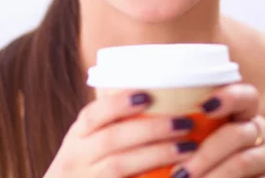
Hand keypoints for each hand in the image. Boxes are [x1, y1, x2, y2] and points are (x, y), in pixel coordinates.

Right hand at [44, 90, 197, 177]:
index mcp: (76, 137)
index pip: (92, 115)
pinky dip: (152, 177)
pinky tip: (176, 173)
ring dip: (157, 154)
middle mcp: (76, 158)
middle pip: (112, 139)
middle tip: (183, 123)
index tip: (146, 95)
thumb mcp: (88, 145)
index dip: (118, 103)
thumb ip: (111, 126)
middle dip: (150, 129)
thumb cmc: (86, 168)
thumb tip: (153, 97)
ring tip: (188, 147)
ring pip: (120, 164)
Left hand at [172, 83, 264, 177]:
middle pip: (235, 134)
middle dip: (203, 154)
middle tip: (178, 173)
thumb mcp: (222, 149)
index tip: (202, 107)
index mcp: (247, 119)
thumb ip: (198, 137)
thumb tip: (151, 136)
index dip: (227, 97)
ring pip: (242, 162)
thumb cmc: (236, 167)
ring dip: (212, 175)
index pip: (244, 96)